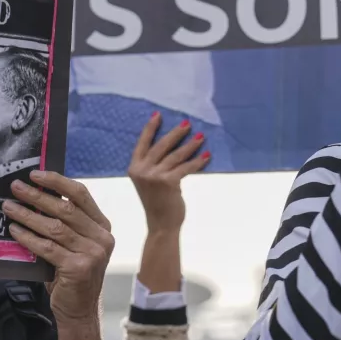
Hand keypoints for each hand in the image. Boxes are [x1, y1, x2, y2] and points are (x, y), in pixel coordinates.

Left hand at [3, 171, 113, 323]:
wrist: (79, 311)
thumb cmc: (71, 273)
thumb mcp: (75, 244)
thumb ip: (65, 223)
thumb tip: (34, 195)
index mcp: (102, 225)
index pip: (81, 194)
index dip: (57, 181)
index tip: (35, 174)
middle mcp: (101, 237)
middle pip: (66, 209)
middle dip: (37, 196)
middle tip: (15, 188)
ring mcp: (92, 253)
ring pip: (55, 227)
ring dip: (28, 215)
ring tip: (9, 207)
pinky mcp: (78, 268)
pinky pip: (47, 248)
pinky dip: (28, 238)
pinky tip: (14, 231)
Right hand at [129, 113, 208, 233]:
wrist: (161, 224)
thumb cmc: (156, 203)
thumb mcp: (147, 182)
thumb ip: (153, 166)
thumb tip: (171, 146)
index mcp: (134, 168)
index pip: (142, 143)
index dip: (150, 128)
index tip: (158, 115)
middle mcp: (142, 170)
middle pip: (161, 145)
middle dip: (176, 133)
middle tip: (187, 123)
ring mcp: (155, 176)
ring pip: (176, 155)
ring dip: (191, 145)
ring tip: (201, 136)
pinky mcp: (169, 182)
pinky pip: (186, 168)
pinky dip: (198, 161)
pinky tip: (206, 156)